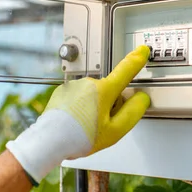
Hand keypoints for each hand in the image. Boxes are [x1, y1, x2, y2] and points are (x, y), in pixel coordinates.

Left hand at [6, 45, 150, 182]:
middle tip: (102, 125)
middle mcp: (88, 83)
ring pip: (94, 94)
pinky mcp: (62, 91)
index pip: (126, 70)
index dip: (137, 59)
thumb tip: (142, 98)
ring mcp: (73, 86)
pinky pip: (79, 97)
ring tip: (85, 126)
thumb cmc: (79, 137)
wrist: (49, 140)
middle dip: (110, 104)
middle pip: (110, 90)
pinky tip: (75, 121)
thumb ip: (133, 112)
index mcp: (104, 90)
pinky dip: (80, 107)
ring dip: (94, 107)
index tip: (143, 51)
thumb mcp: (115, 131)